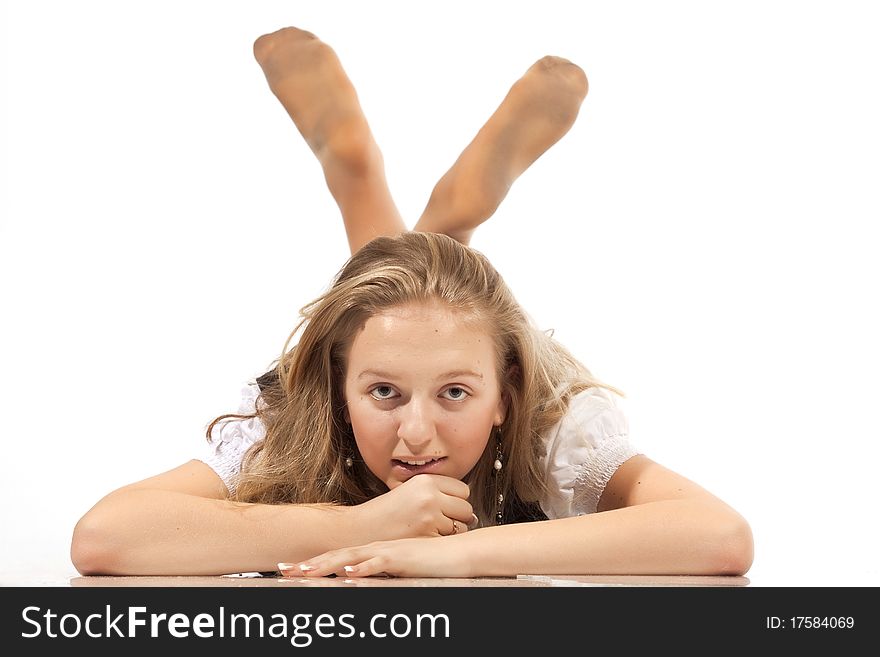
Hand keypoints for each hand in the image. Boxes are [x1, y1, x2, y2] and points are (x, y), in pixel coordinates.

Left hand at [279, 535, 471, 578]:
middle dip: (310, 564)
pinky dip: (363, 568)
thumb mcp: (398, 569)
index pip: (338, 557)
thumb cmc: (429, 562)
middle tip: (284, 570)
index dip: (314, 563)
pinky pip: (379, 563)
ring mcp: (388, 552)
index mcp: (373, 552)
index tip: (291, 569)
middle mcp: (375, 549)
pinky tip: (349, 574)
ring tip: (304, 572)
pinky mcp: (402, 558)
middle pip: (337, 557)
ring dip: (327, 565)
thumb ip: (378, 572)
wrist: (456, 551)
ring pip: (351, 558)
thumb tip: (357, 579)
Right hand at [351, 474, 477, 542]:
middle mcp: (430, 496)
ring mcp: (430, 517)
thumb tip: (469, 512)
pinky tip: (427, 539)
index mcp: (426, 481)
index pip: (463, 489)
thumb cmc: (385, 512)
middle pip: (466, 508)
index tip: (448, 506)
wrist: (361, 529)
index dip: (457, 500)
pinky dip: (442, 542)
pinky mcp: (427, 536)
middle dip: (458, 517)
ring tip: (431, 530)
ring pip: (461, 526)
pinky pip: (449, 540)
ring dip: (451, 531)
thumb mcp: (409, 490)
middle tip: (442, 521)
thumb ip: (437, 494)